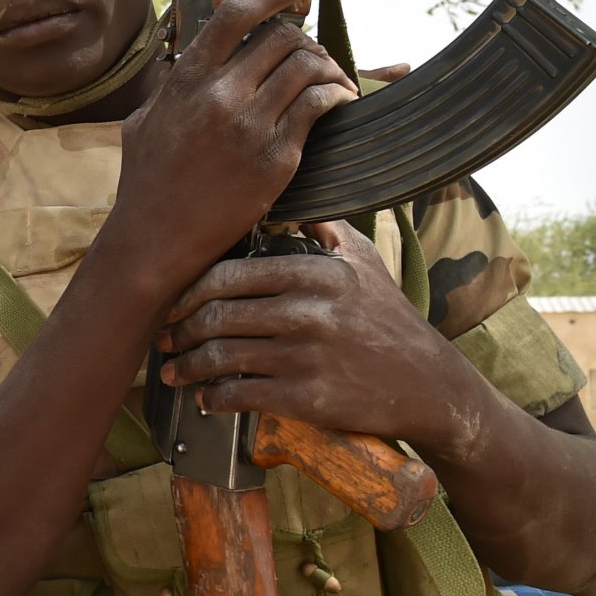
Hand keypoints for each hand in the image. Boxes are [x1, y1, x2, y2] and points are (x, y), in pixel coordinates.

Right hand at [115, 0, 355, 281]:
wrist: (155, 240)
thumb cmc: (146, 183)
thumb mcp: (144, 122)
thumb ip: (173, 88)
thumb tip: (192, 63)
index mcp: (186, 80)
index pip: (237, 12)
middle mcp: (218, 96)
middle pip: (284, 38)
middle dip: (308, 41)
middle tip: (315, 56)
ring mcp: (248, 126)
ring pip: (309, 68)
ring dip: (330, 69)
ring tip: (333, 83)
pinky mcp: (275, 158)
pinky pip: (319, 107)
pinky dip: (336, 97)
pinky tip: (338, 104)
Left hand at [156, 220, 466, 448]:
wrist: (429, 384)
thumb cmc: (389, 320)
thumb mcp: (364, 262)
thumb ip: (324, 228)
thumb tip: (288, 196)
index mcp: (313, 272)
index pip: (227, 275)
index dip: (188, 292)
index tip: (173, 304)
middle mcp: (308, 310)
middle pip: (216, 316)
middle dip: (180, 331)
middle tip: (166, 339)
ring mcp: (306, 356)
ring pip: (222, 357)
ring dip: (188, 368)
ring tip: (175, 373)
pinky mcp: (307, 398)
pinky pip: (240, 395)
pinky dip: (215, 399)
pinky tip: (208, 399)